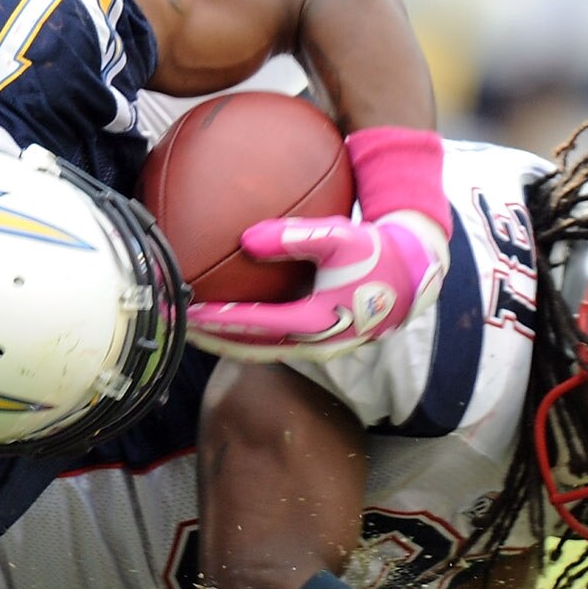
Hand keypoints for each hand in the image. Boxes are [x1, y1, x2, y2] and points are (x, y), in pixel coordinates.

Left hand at [187, 210, 445, 360]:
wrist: (411, 275)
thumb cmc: (375, 252)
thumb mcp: (339, 238)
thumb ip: (294, 236)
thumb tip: (246, 239)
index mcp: (316, 322)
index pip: (254, 327)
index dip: (218, 322)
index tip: (187, 313)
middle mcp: (313, 343)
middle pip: (249, 349)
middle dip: (211, 341)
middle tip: (176, 329)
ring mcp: (316, 347)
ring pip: (259, 352)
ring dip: (225, 343)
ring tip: (193, 331)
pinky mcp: (317, 340)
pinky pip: (272, 343)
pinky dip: (245, 336)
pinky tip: (229, 318)